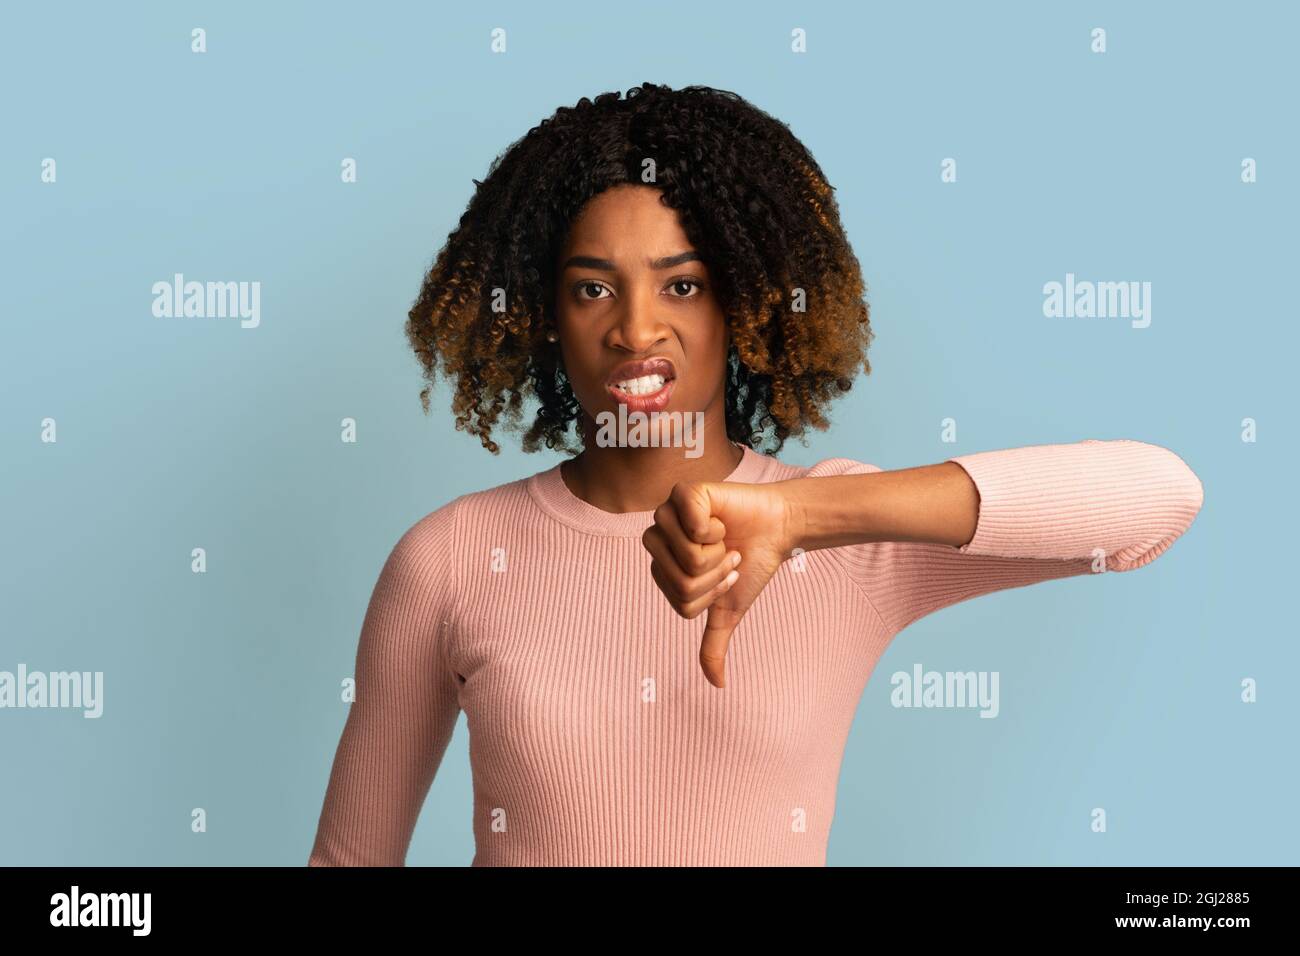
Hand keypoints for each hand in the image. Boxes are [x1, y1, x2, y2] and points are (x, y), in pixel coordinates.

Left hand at [641, 479, 800, 687]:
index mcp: (661, 565)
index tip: (727, 573)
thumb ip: (714, 643)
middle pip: (680, 581)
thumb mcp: (730, 608)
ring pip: (686, 556)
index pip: (680, 600)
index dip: (712, 592)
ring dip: (717, 552)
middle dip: (715, 574)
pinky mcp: (684, 493)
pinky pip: (691, 522)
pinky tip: (721, 518)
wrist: (778, 529)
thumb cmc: (752, 564)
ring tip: (724, 537)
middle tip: (728, 554)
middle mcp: (659, 538)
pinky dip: (715, 527)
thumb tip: (716, 685)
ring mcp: (668, 513)